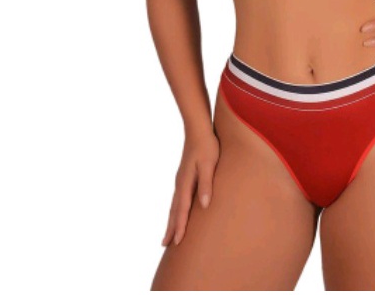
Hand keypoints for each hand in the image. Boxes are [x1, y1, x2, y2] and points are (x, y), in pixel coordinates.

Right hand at [161, 128, 219, 246]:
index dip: (180, 226)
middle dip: (170, 227)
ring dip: (171, 220)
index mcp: (185, 182)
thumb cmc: (207, 146)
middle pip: (174, 210)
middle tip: (165, 245)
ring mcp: (181, 179)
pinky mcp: (184, 176)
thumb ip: (206, 184)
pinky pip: (178, 198)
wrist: (198, 129)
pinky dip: (175, 210)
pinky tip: (178, 212)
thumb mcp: (209, 164)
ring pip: (174, 205)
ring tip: (168, 234)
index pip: (182, 209)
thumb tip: (204, 205)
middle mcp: (180, 183)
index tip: (177, 242)